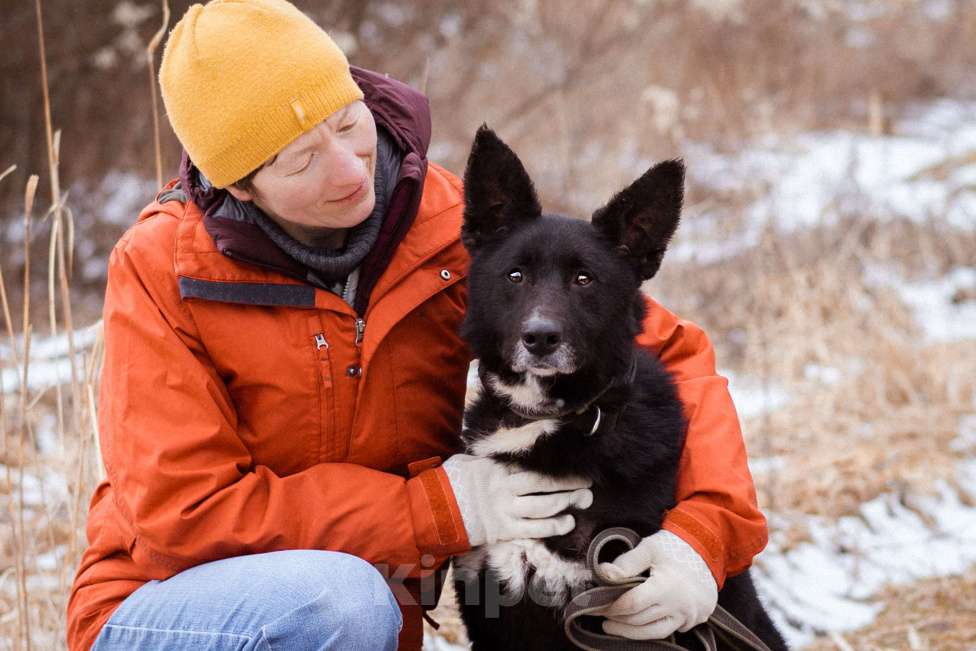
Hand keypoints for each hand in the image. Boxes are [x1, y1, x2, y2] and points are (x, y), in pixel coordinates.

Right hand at [442, 453, 592, 546]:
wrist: (432, 513)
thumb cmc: (451, 485)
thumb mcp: (467, 462)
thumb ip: (488, 459)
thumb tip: (504, 446)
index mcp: (496, 468)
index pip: (530, 465)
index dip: (554, 465)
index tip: (574, 464)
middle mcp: (503, 487)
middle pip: (542, 484)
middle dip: (568, 483)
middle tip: (588, 483)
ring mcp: (504, 509)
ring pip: (542, 506)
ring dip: (566, 503)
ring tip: (584, 500)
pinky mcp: (503, 530)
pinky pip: (533, 529)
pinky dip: (553, 526)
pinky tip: (568, 522)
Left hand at [594, 530, 716, 639]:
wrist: (706, 549)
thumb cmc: (673, 547)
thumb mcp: (648, 548)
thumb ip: (626, 562)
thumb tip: (603, 572)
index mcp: (667, 586)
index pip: (633, 604)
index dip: (612, 606)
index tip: (598, 606)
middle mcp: (680, 605)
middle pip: (641, 620)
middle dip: (618, 619)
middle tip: (602, 615)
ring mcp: (691, 615)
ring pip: (655, 632)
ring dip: (631, 632)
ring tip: (614, 626)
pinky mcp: (697, 619)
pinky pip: (671, 630)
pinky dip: (653, 629)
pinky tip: (640, 624)